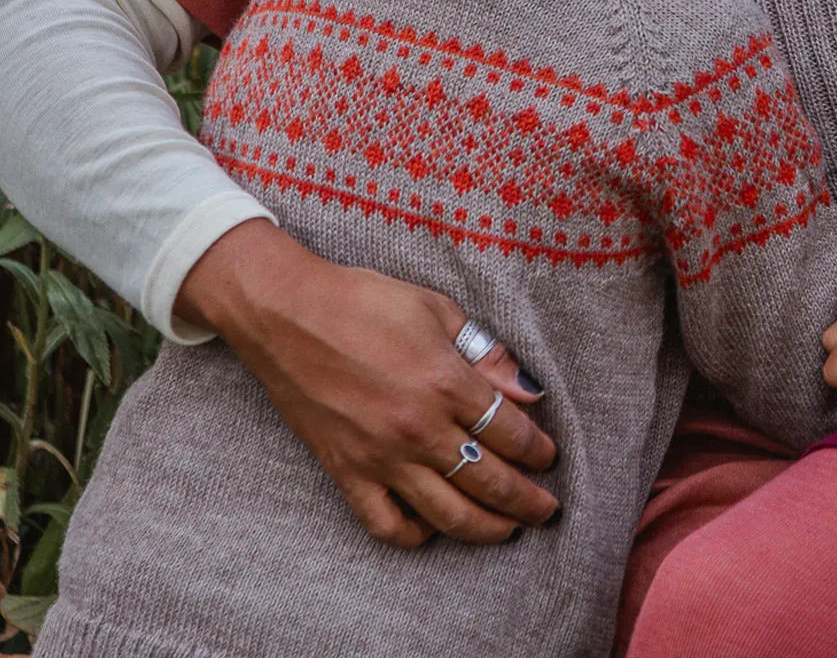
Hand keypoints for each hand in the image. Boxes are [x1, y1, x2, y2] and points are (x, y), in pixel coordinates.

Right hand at [176, 218, 558, 547]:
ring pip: (449, 515)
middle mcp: (419, 428)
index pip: (511, 432)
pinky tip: (434, 528)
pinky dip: (416, 536)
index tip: (550, 456)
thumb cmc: (363, 300)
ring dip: (487, 528)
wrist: (286, 313)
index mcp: (445, 382)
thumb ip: (485, 353)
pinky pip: (387, 525)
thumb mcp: (435, 309)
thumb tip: (528, 390)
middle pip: (490, 482)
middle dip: (528, 501)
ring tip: (507, 529)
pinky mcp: (346, 472)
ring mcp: (381, 457)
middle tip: (547, 509)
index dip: (539, 449)